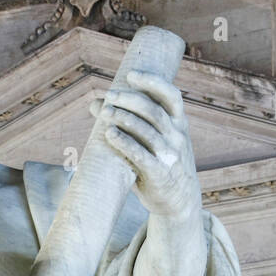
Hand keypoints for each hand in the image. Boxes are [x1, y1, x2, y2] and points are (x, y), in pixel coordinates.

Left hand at [91, 70, 200, 221]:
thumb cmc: (160, 164)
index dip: (153, 82)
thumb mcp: (155, 140)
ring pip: (147, 131)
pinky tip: (109, 134)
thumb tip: (96, 104)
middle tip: (109, 95)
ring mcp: (170, 156)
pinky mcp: (160, 174)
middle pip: (154, 111)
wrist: (179, 201)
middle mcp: (177, 137)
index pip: (171, 95)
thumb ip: (132, 122)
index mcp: (179, 123)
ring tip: (104, 112)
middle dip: (130, 100)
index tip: (131, 74)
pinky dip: (125, 143)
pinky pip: (142, 155)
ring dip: (124, 119)